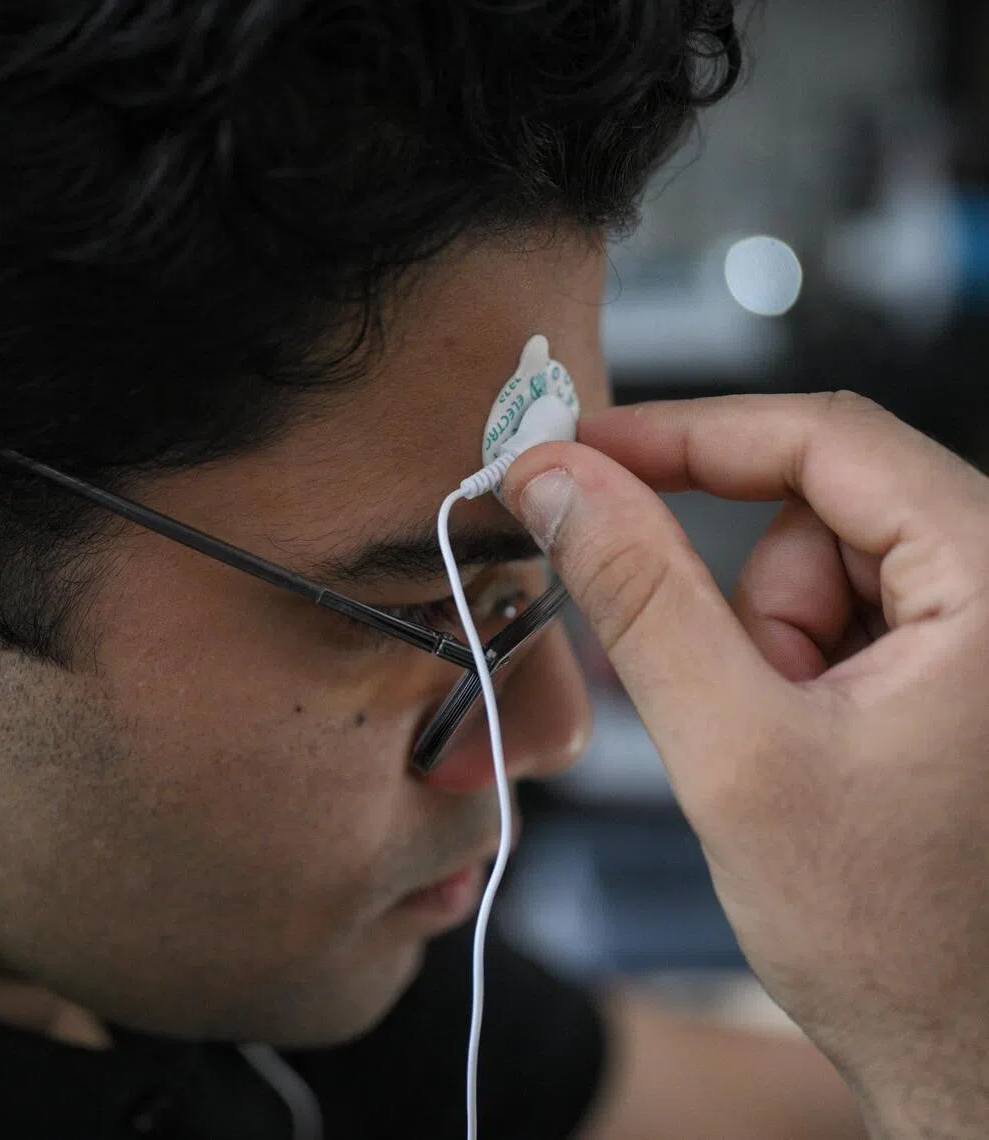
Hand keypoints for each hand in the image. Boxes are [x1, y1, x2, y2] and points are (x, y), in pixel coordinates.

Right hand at [503, 392, 988, 1139]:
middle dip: (753, 606)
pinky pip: (844, 611)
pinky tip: (824, 753)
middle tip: (747, 708)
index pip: (822, 438)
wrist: (965, 1058)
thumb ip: (639, 598)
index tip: (584, 454)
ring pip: (821, 565)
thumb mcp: (734, 753)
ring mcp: (988, 624)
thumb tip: (563, 486)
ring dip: (775, 649)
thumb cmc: (893, 940)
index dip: (685, 436)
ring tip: (799, 751)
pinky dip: (799, 669)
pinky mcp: (964, 657)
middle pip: (818, 509)